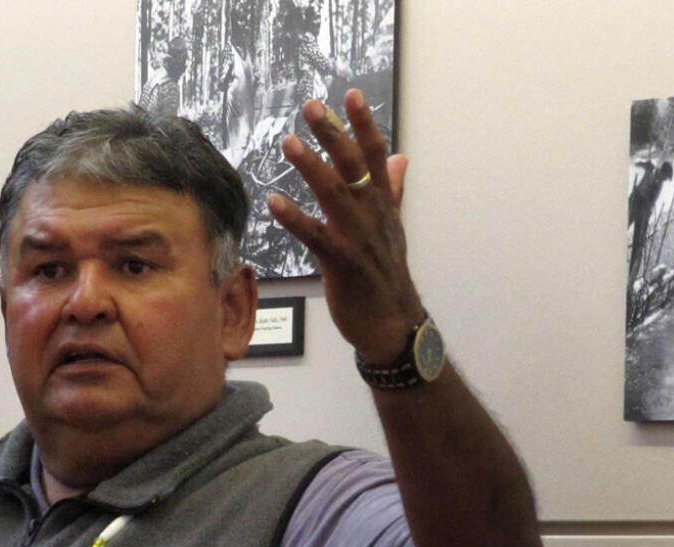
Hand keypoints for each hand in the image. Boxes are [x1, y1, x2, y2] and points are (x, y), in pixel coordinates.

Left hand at [267, 89, 423, 364]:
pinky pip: (315, 235)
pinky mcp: (340, 262)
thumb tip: (398, 158)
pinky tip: (274, 201)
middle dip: (333, 134)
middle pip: (353, 167)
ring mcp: (357, 238)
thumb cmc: (387, 277)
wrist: (393, 324)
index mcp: (382, 206)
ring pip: (334, 194)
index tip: (350, 94)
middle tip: (311, 108)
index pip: (374, 157)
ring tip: (289, 143)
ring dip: (311, 167)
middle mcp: (372, 216)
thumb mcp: (393, 229)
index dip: (363, 125)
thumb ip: (391, 190)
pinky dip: (294, 218)